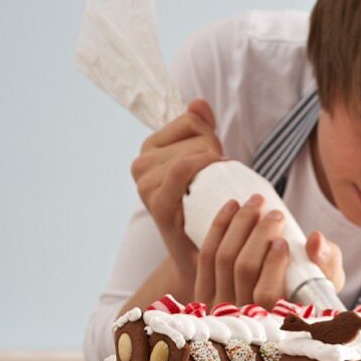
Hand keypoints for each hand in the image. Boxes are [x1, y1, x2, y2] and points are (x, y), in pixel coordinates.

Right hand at [130, 99, 222, 273]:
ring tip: (217, 191)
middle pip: (196, 136)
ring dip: (217, 168)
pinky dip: (204, 172)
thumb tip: (198, 102)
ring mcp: (145, 185)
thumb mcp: (204, 162)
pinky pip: (181, 169)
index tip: (217, 158)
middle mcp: (140, 165)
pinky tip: (216, 192)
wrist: (198, 258)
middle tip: (220, 181)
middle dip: (216, 153)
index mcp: (149, 150)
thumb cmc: (204, 209)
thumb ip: (201, 128)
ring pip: (194, 153)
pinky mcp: (157, 204)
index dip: (212, 134)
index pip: (190, 119)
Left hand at [194, 197, 345, 308]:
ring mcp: (218, 307)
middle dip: (258, 234)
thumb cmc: (309, 288)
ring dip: (239, 224)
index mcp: (273, 319)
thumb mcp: (327, 278)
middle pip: (243, 269)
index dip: (272, 265)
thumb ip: (327, 259)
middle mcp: (242, 318)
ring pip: (222, 259)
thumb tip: (314, 238)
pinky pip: (206, 257)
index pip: (266, 294)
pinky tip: (232, 208)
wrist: (279, 299)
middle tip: (275, 213)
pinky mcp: (204, 293)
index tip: (282, 241)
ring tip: (256, 203)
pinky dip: (218, 228)